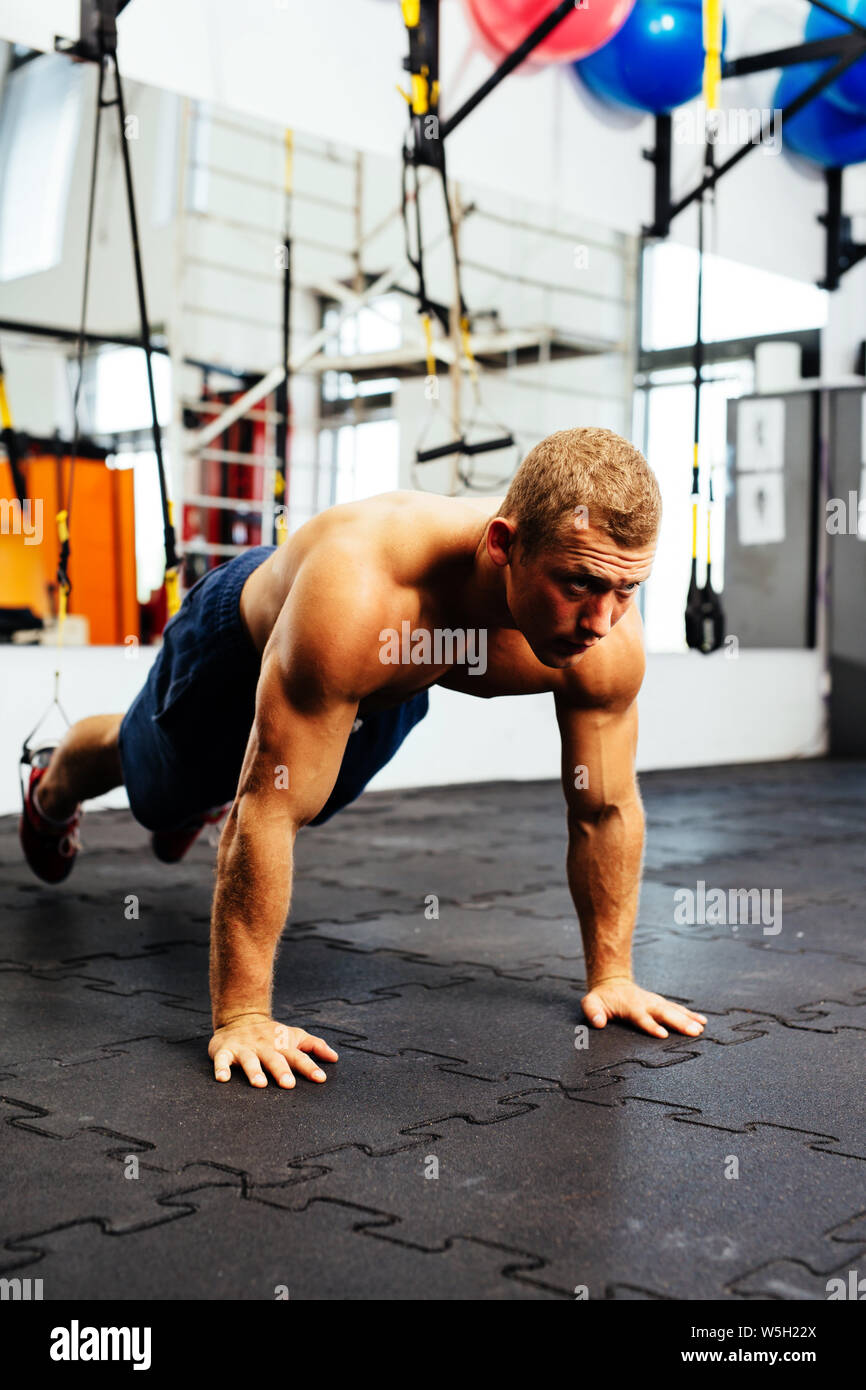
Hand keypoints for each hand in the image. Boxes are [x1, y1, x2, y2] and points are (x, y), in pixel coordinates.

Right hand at [208, 1014, 338, 1086]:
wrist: (240, 1017)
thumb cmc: (272, 1034)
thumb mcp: (294, 1036)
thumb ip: (314, 1046)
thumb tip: (335, 1058)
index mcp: (282, 1045)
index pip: (299, 1057)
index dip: (310, 1067)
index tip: (320, 1078)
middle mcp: (264, 1046)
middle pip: (274, 1059)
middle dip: (281, 1071)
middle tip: (289, 1084)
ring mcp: (245, 1048)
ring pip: (249, 1060)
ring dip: (254, 1071)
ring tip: (260, 1084)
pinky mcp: (225, 1050)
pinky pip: (222, 1060)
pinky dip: (221, 1068)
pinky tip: (223, 1079)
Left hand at [580, 976, 706, 1038]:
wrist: (612, 983)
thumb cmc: (602, 998)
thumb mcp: (590, 1003)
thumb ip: (593, 1012)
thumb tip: (598, 1022)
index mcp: (630, 1006)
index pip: (642, 1018)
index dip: (651, 1026)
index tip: (663, 1035)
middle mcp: (646, 1003)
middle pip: (664, 1014)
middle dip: (679, 1023)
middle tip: (694, 1032)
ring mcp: (655, 1002)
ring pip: (674, 1011)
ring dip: (688, 1019)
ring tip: (701, 1028)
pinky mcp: (661, 1003)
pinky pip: (677, 1009)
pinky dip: (690, 1014)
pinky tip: (702, 1021)